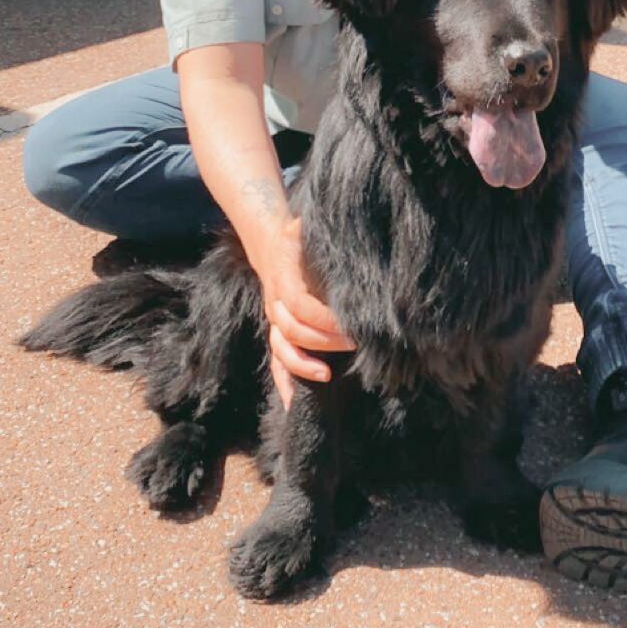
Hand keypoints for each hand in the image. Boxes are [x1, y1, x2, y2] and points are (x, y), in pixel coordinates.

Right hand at [252, 216, 355, 409]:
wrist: (270, 243)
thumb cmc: (296, 236)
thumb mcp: (302, 227)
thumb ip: (310, 227)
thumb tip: (320, 224)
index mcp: (284, 279)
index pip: (302, 305)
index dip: (325, 318)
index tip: (351, 324)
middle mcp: (276, 302)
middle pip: (293, 330)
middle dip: (324, 341)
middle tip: (356, 343)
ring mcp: (274, 319)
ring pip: (281, 348)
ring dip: (302, 364)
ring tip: (326, 376)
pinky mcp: (276, 332)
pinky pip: (275, 361)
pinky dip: (283, 382)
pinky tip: (292, 404)